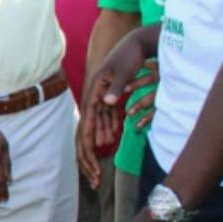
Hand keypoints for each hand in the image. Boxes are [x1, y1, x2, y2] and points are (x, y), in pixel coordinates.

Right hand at [79, 43, 152, 187]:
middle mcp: (94, 98)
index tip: (94, 167)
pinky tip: (111, 139)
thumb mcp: (124, 69)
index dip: (88, 149)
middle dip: (88, 157)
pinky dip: (107, 129)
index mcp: (94, 93)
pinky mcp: (110, 96)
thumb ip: (116, 87)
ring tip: (101, 161)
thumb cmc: (130, 54)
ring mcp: (102, 97)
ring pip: (95, 126)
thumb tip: (108, 103)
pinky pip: (105, 117)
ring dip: (97, 143)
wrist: (136, 42)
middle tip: (95, 179)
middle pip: (86, 132)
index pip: (86, 127)